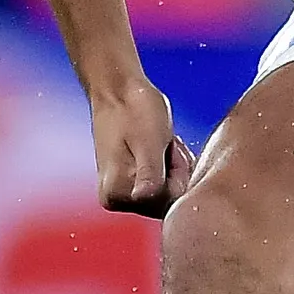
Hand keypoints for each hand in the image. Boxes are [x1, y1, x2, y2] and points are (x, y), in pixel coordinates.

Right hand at [90, 74, 194, 216]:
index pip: (168, 203)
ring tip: (162, 144)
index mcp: (116, 195)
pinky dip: (170, 166)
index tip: (165, 150)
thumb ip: (150, 174)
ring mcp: (124, 193)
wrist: (119, 90)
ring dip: (175, 167)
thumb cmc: (134, 110)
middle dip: (177, 172)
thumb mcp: (149, 142)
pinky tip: (162, 147)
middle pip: (169, 200)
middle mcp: (116, 200)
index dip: (177, 175)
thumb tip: (144, 199)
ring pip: (170, 191)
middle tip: (165, 145)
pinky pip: (164, 184)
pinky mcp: (131, 183)